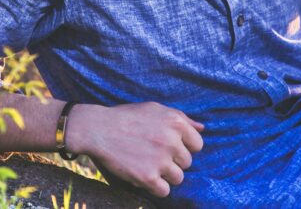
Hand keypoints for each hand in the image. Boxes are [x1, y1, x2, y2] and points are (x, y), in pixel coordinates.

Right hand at [66, 101, 204, 198]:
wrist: (98, 129)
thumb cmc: (127, 118)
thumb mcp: (155, 109)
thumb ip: (182, 118)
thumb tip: (203, 128)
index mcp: (175, 122)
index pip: (197, 145)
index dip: (184, 147)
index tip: (169, 146)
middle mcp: (171, 141)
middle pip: (187, 163)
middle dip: (173, 161)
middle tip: (153, 154)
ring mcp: (160, 160)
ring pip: (178, 178)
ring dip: (165, 175)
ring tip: (148, 165)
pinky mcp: (147, 177)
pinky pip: (164, 191)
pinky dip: (155, 187)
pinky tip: (143, 176)